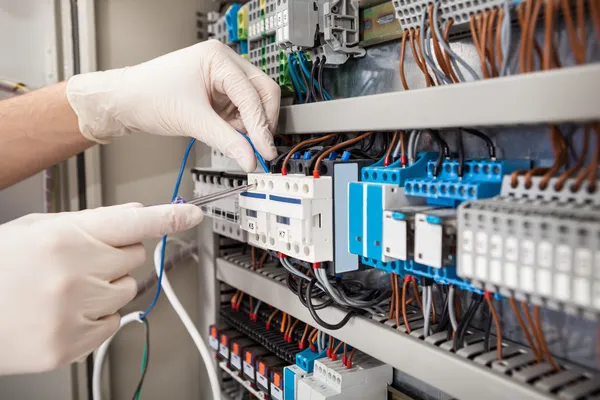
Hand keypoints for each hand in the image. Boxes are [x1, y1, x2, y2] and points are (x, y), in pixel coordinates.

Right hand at [0, 203, 202, 373]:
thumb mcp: (37, 229)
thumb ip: (91, 222)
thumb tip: (135, 215)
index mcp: (64, 239)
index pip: (132, 224)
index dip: (168, 218)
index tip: (192, 216)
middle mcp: (74, 274)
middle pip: (135, 257)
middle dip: (117, 255)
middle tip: (84, 259)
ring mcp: (74, 312)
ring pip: (127, 291)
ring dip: (108, 286)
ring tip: (67, 287)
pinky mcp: (72, 344)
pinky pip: (114, 323)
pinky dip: (98, 316)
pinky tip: (66, 310)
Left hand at [66, 40, 279, 171]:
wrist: (126, 102)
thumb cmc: (148, 96)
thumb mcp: (192, 121)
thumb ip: (227, 141)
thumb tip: (250, 158)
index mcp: (218, 58)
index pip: (252, 92)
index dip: (261, 124)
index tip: (265, 150)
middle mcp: (224, 64)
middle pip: (263, 93)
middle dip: (262, 122)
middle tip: (260, 149)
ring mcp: (223, 79)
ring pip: (255, 104)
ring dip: (251, 126)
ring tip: (237, 141)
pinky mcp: (219, 94)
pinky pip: (242, 111)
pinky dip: (241, 127)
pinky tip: (230, 136)